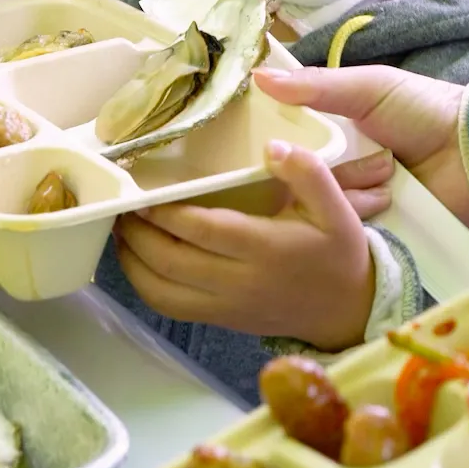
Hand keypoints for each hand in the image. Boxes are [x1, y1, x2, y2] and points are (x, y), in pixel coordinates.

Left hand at [113, 139, 397, 349]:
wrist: (348, 311)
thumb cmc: (337, 253)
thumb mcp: (336, 208)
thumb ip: (307, 172)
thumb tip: (271, 147)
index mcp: (266, 250)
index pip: (204, 231)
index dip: (166, 213)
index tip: (142, 193)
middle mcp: (240, 283)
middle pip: (171, 262)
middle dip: (137, 233)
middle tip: (120, 206)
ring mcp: (226, 307)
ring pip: (162, 291)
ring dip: (132, 261)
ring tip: (121, 229)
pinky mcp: (219, 320)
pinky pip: (170, 307)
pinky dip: (144, 284)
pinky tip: (138, 258)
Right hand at [253, 66, 468, 234]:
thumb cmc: (424, 112)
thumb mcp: (369, 88)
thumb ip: (316, 86)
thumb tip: (258, 76)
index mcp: (335, 135)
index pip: (291, 145)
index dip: (277, 145)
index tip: (263, 143)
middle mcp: (340, 171)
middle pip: (300, 180)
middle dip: (312, 170)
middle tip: (324, 161)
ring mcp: (357, 204)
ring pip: (321, 206)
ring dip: (346, 189)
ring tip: (384, 173)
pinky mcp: (375, 232)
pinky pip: (346, 232)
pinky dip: (355, 218)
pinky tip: (378, 201)